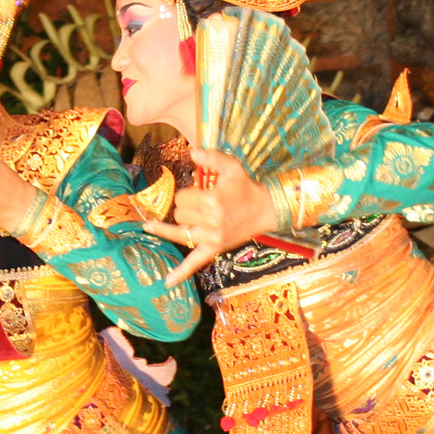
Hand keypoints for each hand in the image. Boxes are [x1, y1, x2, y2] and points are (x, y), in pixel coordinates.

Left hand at [142, 148, 276, 286]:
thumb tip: (191, 150)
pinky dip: (180, 273)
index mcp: (212, 201)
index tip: (200, 191)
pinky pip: (195, 263)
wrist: (267, 209)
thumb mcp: (232, 167)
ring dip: (179, 225)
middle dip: (185, 206)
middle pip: (179, 213)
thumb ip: (211, 157)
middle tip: (201, 204)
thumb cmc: (246, 187)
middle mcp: (211, 221)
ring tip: (171, 223)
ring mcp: (212, 238)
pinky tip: (166, 282)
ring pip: (179, 232)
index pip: (181, 197)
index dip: (187, 192)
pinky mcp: (214, 249)